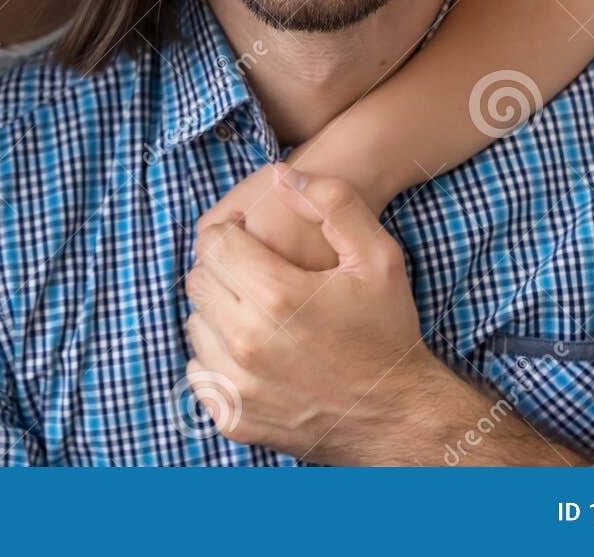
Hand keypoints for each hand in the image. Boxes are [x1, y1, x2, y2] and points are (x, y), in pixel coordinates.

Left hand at [185, 167, 442, 463]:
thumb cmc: (387, 330)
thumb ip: (332, 202)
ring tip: (258, 312)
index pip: (213, 243)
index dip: (232, 234)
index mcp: (276, 295)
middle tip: (257, 275)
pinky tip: (253, 349)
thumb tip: (280, 175)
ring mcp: (237, 385)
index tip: (253, 241)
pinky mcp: (233, 418)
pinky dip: (217, 357)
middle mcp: (247, 341)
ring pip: (195, 324)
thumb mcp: (378, 256)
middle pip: (198, 281)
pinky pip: (199, 371)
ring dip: (218, 311)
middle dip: (222, 270)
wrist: (398, 415)